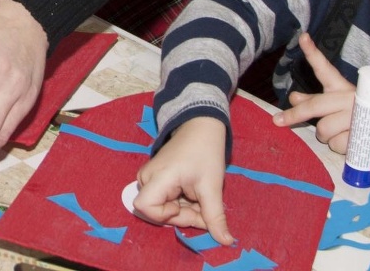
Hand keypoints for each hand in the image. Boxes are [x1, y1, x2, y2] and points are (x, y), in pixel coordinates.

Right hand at [134, 116, 234, 244]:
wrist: (201, 127)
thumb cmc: (206, 153)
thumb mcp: (211, 187)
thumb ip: (214, 216)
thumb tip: (225, 242)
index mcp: (157, 177)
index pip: (144, 208)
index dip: (165, 216)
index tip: (186, 208)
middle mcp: (147, 178)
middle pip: (157, 212)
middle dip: (183, 216)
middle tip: (204, 209)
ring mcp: (149, 178)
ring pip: (162, 208)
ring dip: (184, 211)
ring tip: (202, 199)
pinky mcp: (156, 180)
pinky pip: (165, 201)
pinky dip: (182, 204)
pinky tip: (195, 195)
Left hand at [272, 33, 369, 158]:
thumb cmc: (354, 117)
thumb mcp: (335, 106)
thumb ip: (314, 101)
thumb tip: (294, 97)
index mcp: (342, 88)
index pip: (326, 69)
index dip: (313, 53)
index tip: (303, 36)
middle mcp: (349, 98)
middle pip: (315, 106)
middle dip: (295, 115)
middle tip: (278, 120)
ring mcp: (356, 115)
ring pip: (323, 129)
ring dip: (325, 136)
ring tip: (339, 133)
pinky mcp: (361, 135)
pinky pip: (335, 144)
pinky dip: (338, 147)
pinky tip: (349, 142)